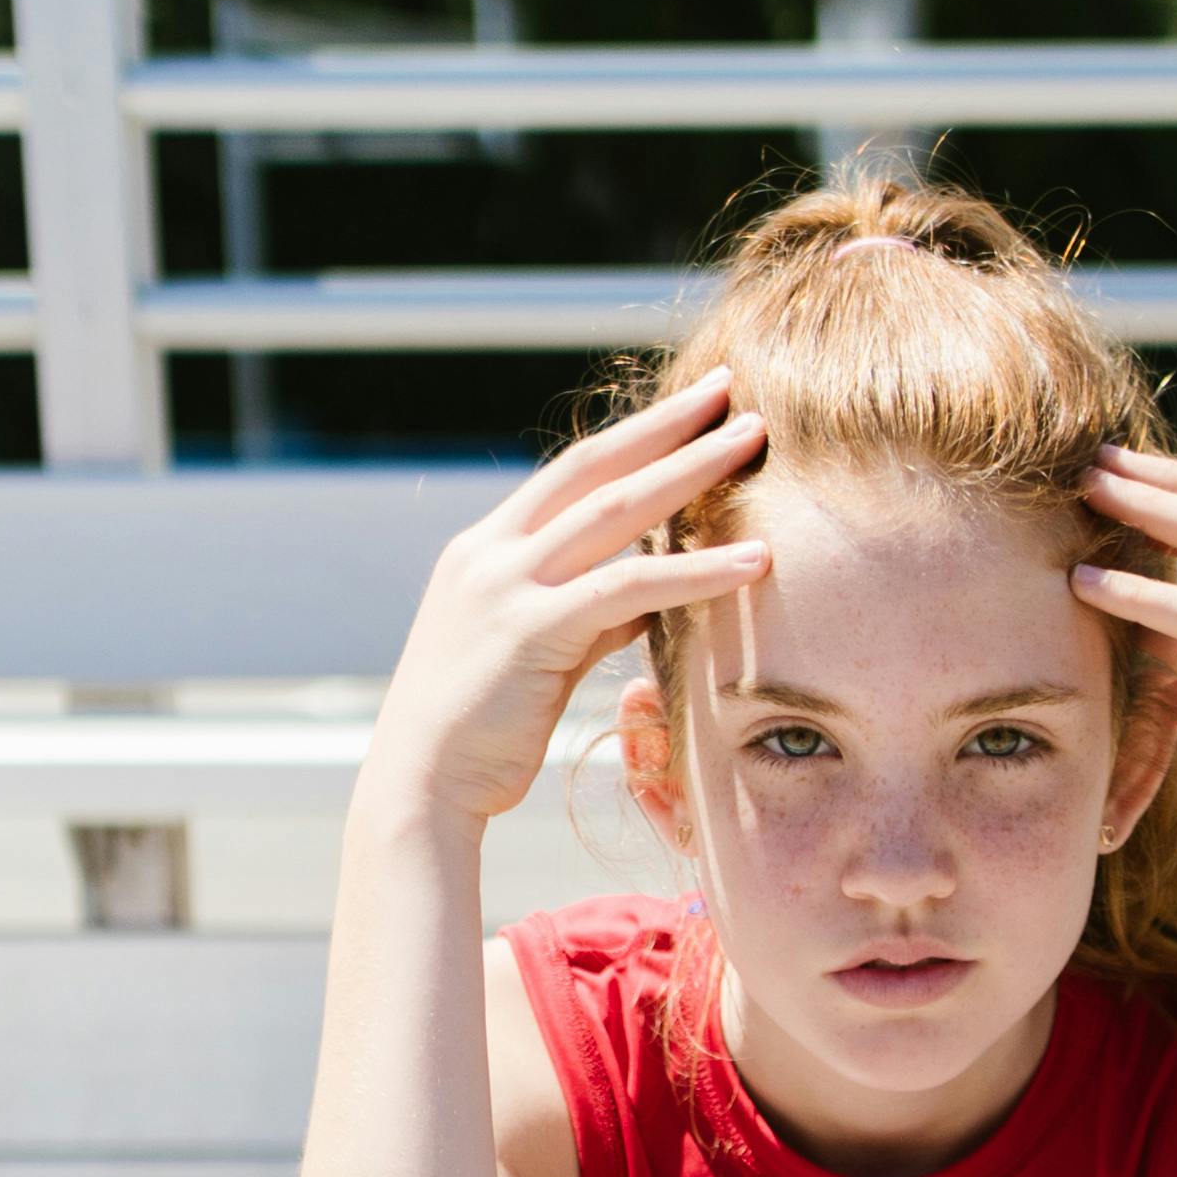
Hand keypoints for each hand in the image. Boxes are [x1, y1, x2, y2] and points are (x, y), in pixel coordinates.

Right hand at [363, 372, 770, 832]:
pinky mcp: (530, 631)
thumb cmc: (478, 737)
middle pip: (596, 467)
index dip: (636, 435)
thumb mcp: (534, 658)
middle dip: (668, 424)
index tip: (693, 406)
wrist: (421, 788)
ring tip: (755, 443)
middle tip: (733, 388)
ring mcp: (507, 586)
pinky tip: (754, 561)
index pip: (573, 472)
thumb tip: (640, 601)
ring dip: (691, 472)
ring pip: (617, 511)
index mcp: (487, 550)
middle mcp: (493, 552)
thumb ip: (583, 618)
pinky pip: (628, 589)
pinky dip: (695, 571)